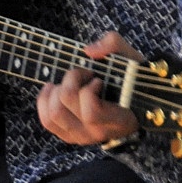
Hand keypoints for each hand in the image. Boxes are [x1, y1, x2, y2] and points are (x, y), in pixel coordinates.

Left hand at [36, 31, 140, 145]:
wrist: (136, 104)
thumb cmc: (132, 81)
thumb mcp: (131, 58)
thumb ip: (114, 45)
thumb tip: (89, 51)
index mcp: (118, 119)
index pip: (91, 113)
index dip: (88, 90)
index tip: (97, 79)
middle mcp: (98, 132)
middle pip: (64, 110)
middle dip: (69, 83)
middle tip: (84, 75)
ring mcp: (82, 136)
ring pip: (52, 115)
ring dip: (56, 92)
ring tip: (68, 82)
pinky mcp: (70, 135)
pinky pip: (47, 121)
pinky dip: (45, 101)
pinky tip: (53, 88)